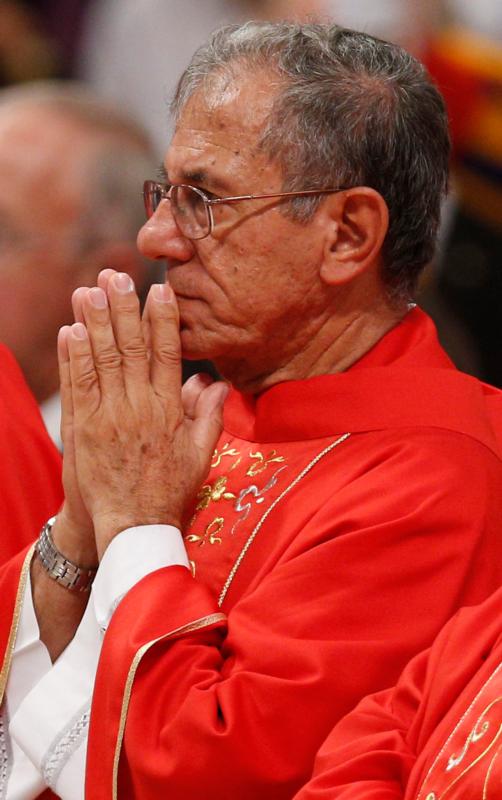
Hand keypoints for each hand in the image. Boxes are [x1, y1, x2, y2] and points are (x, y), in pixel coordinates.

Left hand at [58, 272, 227, 558]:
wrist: (132, 527)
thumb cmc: (169, 492)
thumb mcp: (200, 456)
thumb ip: (208, 416)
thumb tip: (216, 383)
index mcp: (168, 411)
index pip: (166, 354)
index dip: (162, 319)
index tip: (159, 290)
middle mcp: (138, 408)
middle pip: (130, 348)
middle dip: (123, 309)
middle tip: (116, 276)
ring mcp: (107, 417)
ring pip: (101, 360)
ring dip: (95, 322)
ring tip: (89, 290)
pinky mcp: (82, 430)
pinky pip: (77, 386)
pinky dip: (73, 357)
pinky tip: (71, 330)